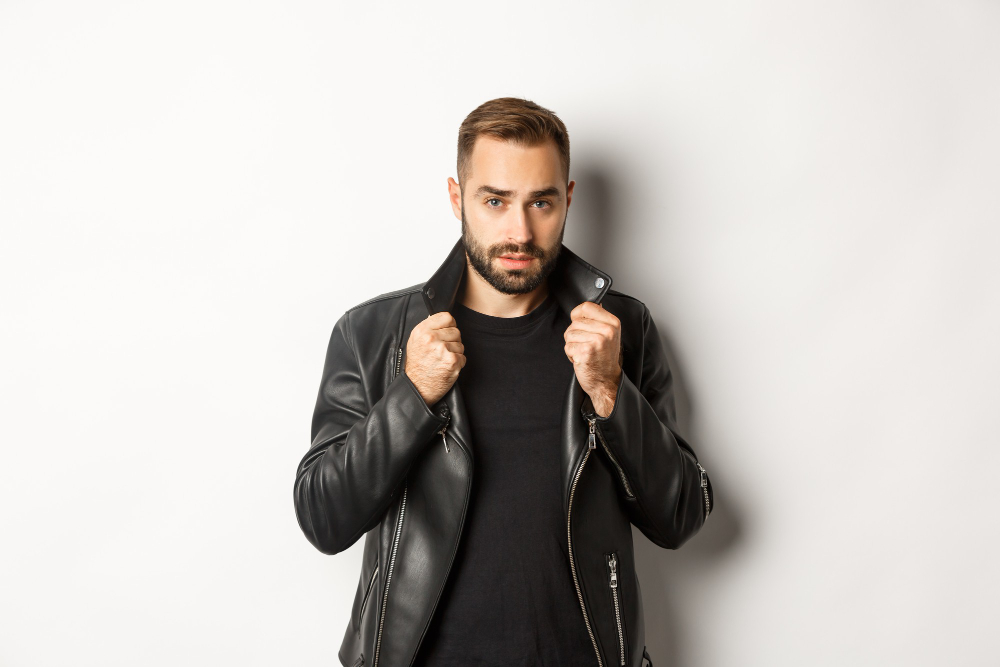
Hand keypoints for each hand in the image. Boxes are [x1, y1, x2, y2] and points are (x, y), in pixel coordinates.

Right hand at [404, 311, 465, 404]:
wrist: (416, 388)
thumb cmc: (417, 366)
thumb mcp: (416, 341)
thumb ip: (429, 329)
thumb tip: (446, 321)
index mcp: (422, 331)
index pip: (447, 317)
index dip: (449, 326)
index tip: (446, 334)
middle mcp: (431, 338)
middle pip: (456, 331)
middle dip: (452, 341)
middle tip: (441, 352)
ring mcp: (442, 349)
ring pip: (460, 344)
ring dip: (455, 353)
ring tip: (442, 361)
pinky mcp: (452, 361)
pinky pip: (463, 357)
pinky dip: (458, 364)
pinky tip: (447, 367)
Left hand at [564, 302, 621, 416]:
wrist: (606, 381)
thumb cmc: (603, 358)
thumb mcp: (606, 334)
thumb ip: (596, 320)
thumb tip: (581, 308)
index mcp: (613, 322)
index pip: (586, 306)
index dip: (578, 316)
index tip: (583, 326)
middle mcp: (607, 330)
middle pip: (575, 322)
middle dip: (575, 335)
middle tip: (587, 346)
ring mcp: (597, 341)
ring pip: (569, 334)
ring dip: (573, 345)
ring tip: (585, 352)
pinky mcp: (586, 351)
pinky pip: (567, 346)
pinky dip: (571, 355)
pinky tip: (582, 359)